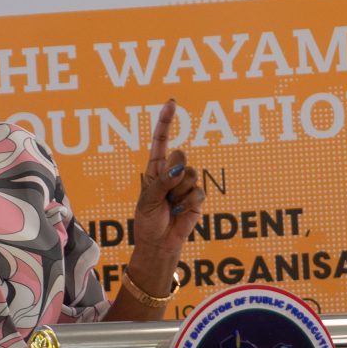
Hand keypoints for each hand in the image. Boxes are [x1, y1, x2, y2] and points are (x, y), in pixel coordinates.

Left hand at [126, 101, 202, 291]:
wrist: (160, 244)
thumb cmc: (149, 222)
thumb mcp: (147, 200)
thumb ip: (162, 182)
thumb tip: (181, 170)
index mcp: (155, 169)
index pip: (161, 141)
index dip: (166, 122)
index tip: (172, 104)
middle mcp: (172, 172)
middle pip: (180, 155)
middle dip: (173, 172)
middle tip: (166, 192)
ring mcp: (187, 183)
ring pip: (191, 174)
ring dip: (179, 192)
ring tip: (172, 205)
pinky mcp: (198, 196)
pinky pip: (198, 191)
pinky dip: (188, 203)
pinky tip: (181, 212)